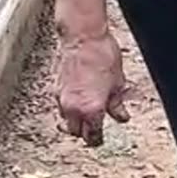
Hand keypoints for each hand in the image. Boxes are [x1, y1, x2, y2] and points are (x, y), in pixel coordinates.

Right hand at [56, 28, 129, 146]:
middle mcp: (73, 108)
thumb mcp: (117, 83)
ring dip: (74, 121)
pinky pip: (61, 106)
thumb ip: (116, 104)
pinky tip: (78, 101)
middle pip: (75, 132)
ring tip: (85, 116)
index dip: (97, 140)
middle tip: (94, 130)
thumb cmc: (102, 55)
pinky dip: (69, 108)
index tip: (100, 139)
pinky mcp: (55, 88)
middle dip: (84, 134)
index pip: (92, 136)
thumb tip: (121, 117)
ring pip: (66, 120)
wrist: (83, 37)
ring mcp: (62, 98)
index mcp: (91, 110)